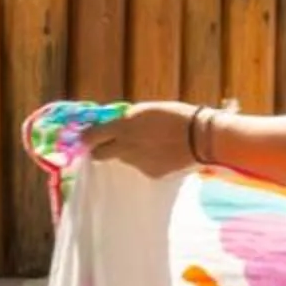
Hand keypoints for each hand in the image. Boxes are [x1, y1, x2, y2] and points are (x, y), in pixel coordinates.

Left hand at [84, 102, 200, 177]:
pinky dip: (147, 160)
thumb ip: (127, 119)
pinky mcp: (150, 174)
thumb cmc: (175, 116)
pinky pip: (142, 166)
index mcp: (123, 126)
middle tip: (107, 145)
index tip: (86, 138)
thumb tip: (114, 124)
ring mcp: (137, 163)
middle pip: (100, 154)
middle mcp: (126, 147)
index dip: (86, 138)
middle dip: (100, 150)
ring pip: (124, 159)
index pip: (92, 136)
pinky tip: (162, 153)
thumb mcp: (146, 110)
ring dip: (129, 152)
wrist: (199, 137)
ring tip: (150, 143)